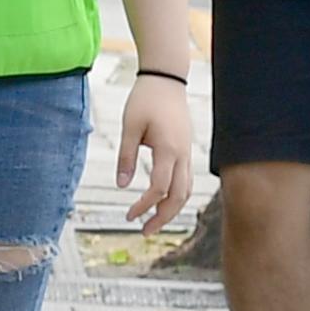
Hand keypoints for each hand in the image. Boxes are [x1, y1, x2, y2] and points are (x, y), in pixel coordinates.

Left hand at [114, 71, 195, 232]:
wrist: (166, 78)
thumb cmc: (146, 99)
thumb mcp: (129, 125)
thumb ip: (126, 157)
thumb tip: (121, 186)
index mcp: (168, 149)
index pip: (160, 188)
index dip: (145, 206)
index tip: (129, 215)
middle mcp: (183, 154)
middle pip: (179, 197)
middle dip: (163, 218)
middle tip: (144, 232)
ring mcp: (187, 152)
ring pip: (186, 190)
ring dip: (171, 209)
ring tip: (152, 222)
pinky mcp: (186, 149)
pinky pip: (186, 179)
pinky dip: (176, 195)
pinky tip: (162, 201)